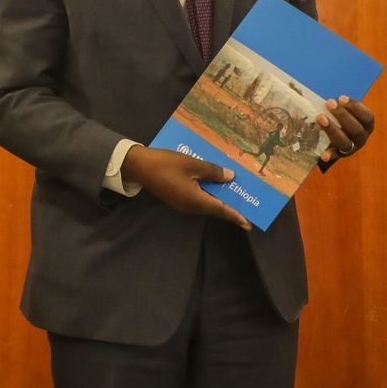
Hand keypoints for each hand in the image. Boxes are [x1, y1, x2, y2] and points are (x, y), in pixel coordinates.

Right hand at [121, 145, 250, 230]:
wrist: (139, 166)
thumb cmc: (166, 164)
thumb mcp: (191, 164)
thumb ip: (212, 171)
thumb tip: (230, 177)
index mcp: (194, 199)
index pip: (219, 209)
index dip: (235, 215)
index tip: (248, 223)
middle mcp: (189, 206)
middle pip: (213, 208)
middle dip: (230, 208)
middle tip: (246, 207)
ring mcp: (182, 203)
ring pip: (205, 203)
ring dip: (219, 200)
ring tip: (234, 195)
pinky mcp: (177, 198)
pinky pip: (198, 199)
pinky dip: (209, 194)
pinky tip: (214, 185)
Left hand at [317, 96, 375, 162]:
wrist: (342, 131)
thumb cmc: (344, 115)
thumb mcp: (347, 108)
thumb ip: (342, 103)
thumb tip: (330, 92)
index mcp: (367, 124)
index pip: (366, 116)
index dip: (355, 107)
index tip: (341, 97)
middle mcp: (362, 137)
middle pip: (355, 129)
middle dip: (342, 115)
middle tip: (329, 103)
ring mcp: (352, 147)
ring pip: (346, 142)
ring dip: (332, 130)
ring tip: (320, 118)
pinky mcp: (340, 154)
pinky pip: (335, 155)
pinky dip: (330, 155)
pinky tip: (323, 156)